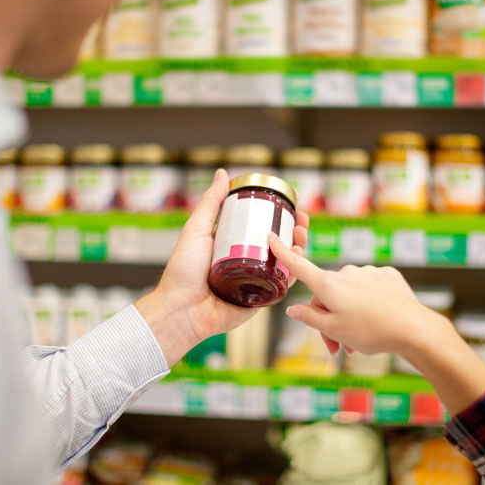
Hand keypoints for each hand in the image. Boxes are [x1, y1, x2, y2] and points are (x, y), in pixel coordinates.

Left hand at [137, 169, 309, 365]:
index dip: (278, 215)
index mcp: (231, 244)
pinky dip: (294, 273)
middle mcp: (244, 261)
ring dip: (298, 248)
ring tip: (302, 237)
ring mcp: (253, 280)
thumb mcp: (196, 230)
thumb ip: (210, 203)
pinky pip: (280, 285)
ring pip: (283, 262)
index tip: (291, 204)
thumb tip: (223, 174)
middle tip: (302, 220)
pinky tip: (299, 260)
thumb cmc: (182, 271)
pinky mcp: (260, 299)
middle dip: (294, 230)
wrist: (181, 310)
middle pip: (277, 243)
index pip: (260, 226)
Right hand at [267, 234, 484, 414]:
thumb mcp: (334, 330)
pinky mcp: (386, 276)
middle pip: (326, 293)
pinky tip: (377, 319)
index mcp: (328, 285)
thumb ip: (310, 318)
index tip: (270, 236)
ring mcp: (368, 272)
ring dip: (348, 314)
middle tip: (336, 347)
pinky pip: (369, 288)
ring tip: (358, 340)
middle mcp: (346, 273)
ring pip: (348, 293)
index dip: (283, 252)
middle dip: (327, 318)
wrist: (413, 328)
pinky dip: (368, 303)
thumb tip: (293, 310)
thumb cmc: (371, 332)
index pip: (299, 266)